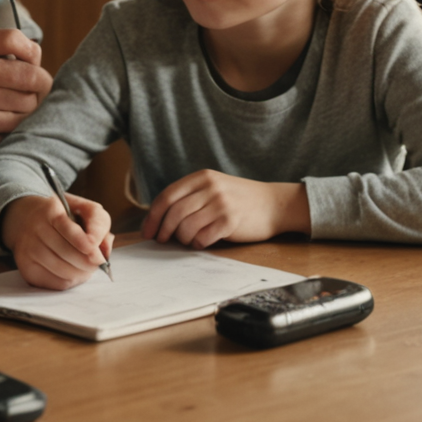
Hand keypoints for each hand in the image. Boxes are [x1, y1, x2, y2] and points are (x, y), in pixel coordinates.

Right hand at [0, 28, 48, 163]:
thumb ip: (5, 43)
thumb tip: (40, 62)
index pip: (27, 52)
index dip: (37, 63)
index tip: (31, 70)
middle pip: (31, 84)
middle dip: (38, 89)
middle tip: (29, 93)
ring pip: (24, 114)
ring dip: (24, 113)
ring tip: (9, 109)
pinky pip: (8, 137)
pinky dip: (8, 132)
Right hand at [2, 192, 112, 290]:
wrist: (25, 217)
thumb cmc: (62, 215)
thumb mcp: (83, 208)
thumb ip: (99, 224)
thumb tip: (103, 252)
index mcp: (50, 210)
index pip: (69, 231)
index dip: (87, 245)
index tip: (98, 255)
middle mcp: (34, 229)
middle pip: (68, 254)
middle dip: (89, 263)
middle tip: (97, 262)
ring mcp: (27, 249)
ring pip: (62, 271)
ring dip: (81, 274)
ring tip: (86, 268)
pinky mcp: (25, 267)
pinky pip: (54, 283)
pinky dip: (70, 281)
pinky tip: (73, 272)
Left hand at [142, 170, 310, 247]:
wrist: (275, 204)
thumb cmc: (239, 200)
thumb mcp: (213, 188)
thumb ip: (190, 197)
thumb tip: (159, 219)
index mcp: (201, 177)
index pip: (166, 196)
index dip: (153, 216)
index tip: (147, 231)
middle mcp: (210, 187)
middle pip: (173, 212)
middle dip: (163, 230)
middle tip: (162, 240)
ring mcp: (221, 203)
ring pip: (186, 226)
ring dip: (182, 238)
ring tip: (188, 240)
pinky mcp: (231, 221)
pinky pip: (203, 237)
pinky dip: (198, 243)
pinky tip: (202, 242)